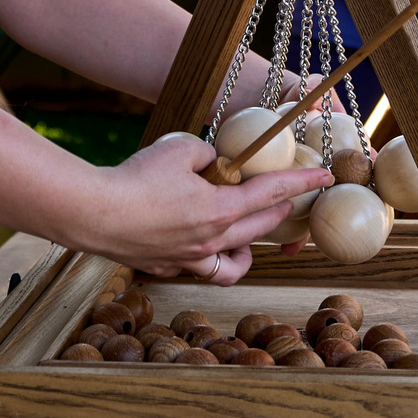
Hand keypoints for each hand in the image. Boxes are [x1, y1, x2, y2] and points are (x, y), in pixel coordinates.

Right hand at [85, 132, 329, 281]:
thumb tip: (213, 164)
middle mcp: (212, 240)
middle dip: (280, 212)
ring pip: (235, 263)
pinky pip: (202, 269)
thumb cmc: (135, 178)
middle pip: (260, 229)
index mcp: (220, 210)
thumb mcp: (179, 149)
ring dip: (248, 247)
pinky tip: (202, 243)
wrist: (92, 213)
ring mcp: (190, 259)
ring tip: (245, 231)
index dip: (302, 182)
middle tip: (286, 198)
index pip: (273, 193)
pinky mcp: (167, 266)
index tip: (324, 177)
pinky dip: (211, 258)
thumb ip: (207, 154)